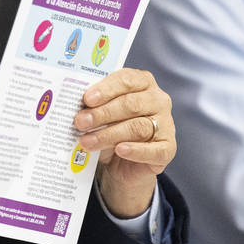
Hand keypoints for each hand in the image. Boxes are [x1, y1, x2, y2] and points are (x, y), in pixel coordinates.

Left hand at [74, 68, 176, 218]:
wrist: (122, 162)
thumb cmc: (112, 128)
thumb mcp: (102, 113)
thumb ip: (94, 105)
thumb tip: (75, 104)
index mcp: (143, 83)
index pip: (126, 80)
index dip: (106, 89)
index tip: (86, 99)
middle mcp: (158, 100)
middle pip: (131, 104)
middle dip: (103, 113)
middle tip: (80, 121)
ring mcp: (166, 124)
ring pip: (137, 127)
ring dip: (109, 134)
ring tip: (87, 141)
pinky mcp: (167, 149)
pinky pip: (153, 150)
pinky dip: (135, 150)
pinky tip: (119, 150)